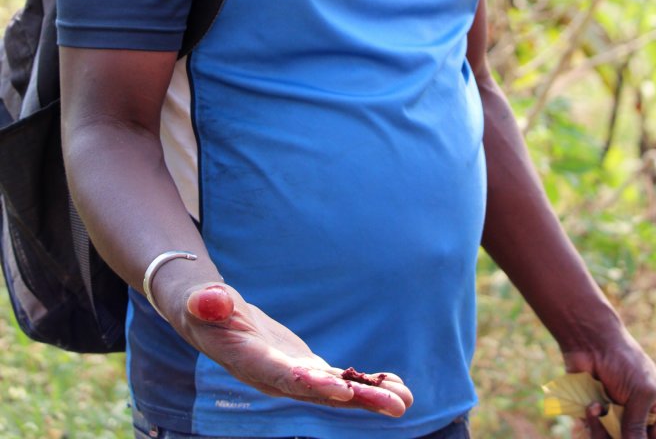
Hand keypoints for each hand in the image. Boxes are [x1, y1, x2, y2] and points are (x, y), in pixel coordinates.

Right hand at [170, 282, 413, 416]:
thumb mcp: (201, 300)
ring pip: (335, 390)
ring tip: (406, 399)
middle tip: (396, 404)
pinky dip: (365, 383)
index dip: (311, 383)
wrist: (212, 320)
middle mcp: (276, 378)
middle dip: (358, 398)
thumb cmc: (203, 306)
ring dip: (370, 395)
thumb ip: (205, 302)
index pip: (283, 376)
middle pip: (319, 392)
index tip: (343, 388)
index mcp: (250, 362)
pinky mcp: (304, 369)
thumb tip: (208, 299)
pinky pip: (338, 379)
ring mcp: (293, 376)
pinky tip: (395, 386)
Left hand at [564, 334, 655, 438]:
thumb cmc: (623, 361)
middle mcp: (633, 417)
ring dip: (603, 431)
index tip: (639, 438)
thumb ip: (639, 426)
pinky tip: (591, 406)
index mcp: (653, 412)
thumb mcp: (641, 393)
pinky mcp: (591, 415)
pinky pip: (593, 434)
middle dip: (623, 438)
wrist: (590, 341)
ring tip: (598, 409)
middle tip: (618, 428)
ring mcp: (612, 417)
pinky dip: (592, 424)